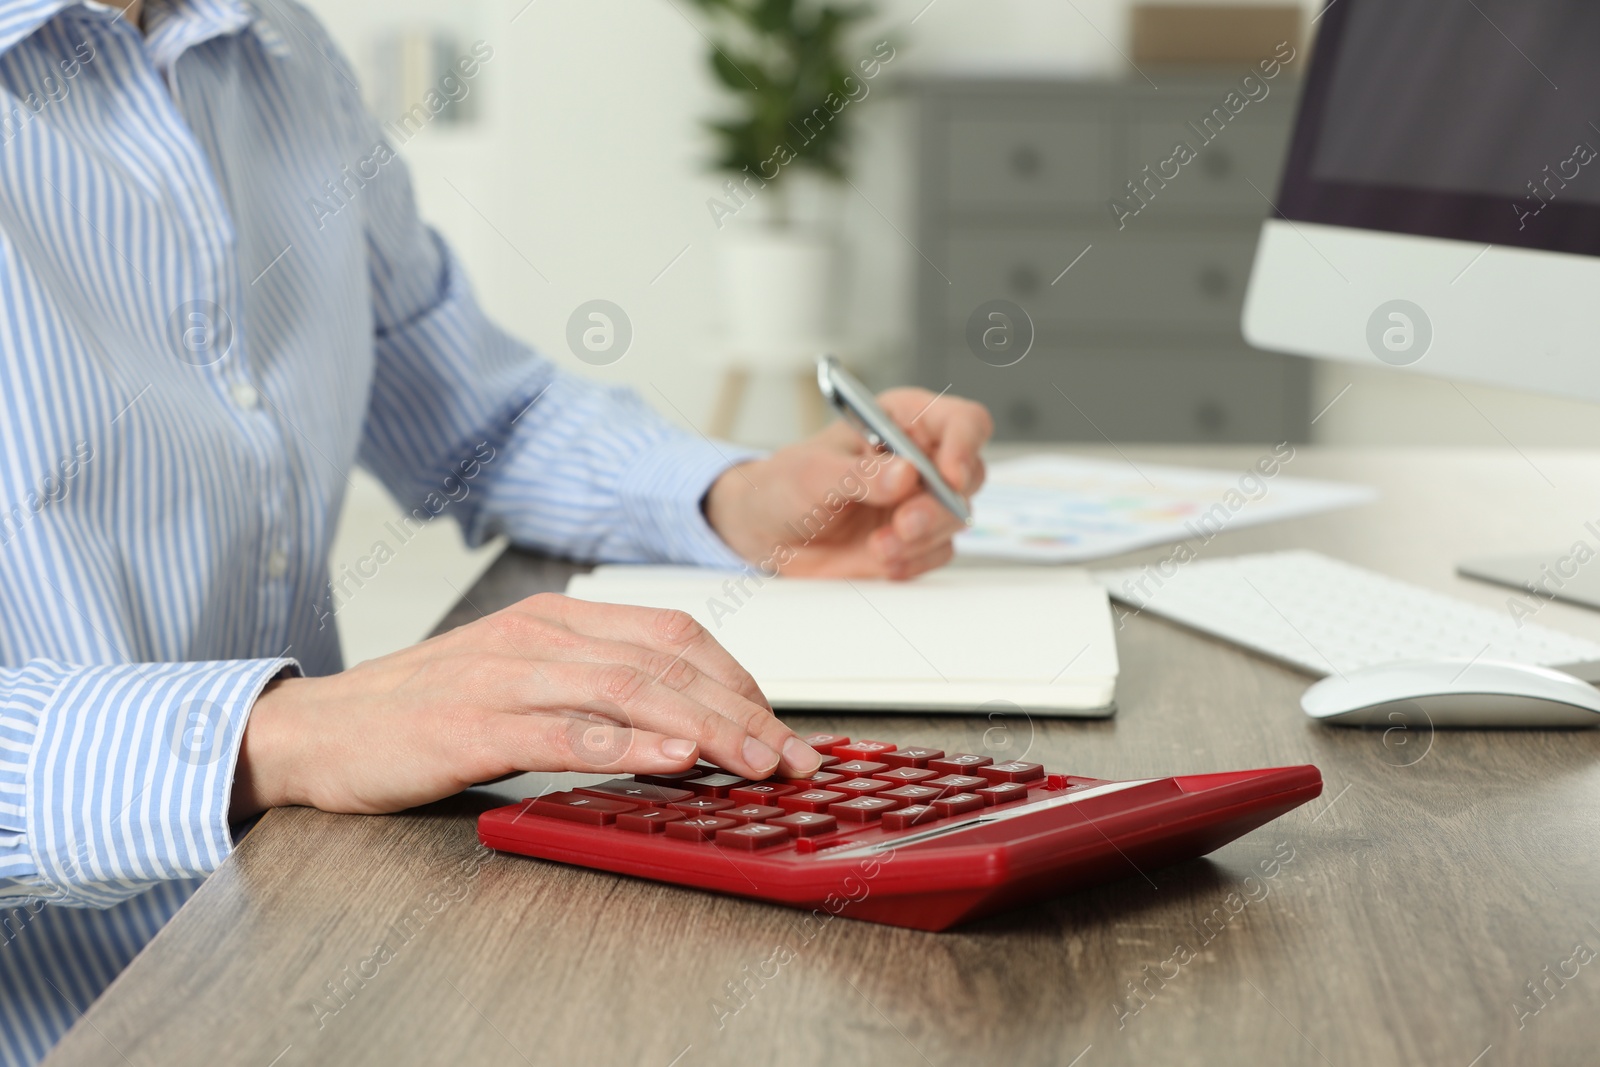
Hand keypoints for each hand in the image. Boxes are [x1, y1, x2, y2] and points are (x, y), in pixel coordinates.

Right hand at [229, 594, 823, 819]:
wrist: (320, 730)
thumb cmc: (426, 710)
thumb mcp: (521, 680)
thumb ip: (595, 690)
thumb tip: (684, 725)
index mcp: (558, 618)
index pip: (676, 635)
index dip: (740, 679)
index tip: (782, 724)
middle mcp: (541, 634)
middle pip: (669, 662)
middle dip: (744, 710)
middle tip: (795, 756)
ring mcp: (507, 676)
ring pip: (631, 691)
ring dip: (707, 729)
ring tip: (759, 762)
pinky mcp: (474, 725)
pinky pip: (565, 731)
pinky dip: (627, 745)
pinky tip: (673, 761)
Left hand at [705, 387, 992, 578]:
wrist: (767, 532)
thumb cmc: (786, 485)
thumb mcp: (812, 472)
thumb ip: (858, 474)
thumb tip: (904, 474)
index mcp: (904, 421)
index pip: (962, 422)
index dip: (965, 445)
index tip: (949, 476)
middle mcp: (922, 459)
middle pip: (968, 476)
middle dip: (939, 506)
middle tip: (902, 525)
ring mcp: (921, 502)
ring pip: (956, 519)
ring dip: (921, 539)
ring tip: (878, 548)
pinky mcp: (915, 540)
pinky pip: (938, 553)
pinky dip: (914, 562)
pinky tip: (883, 562)